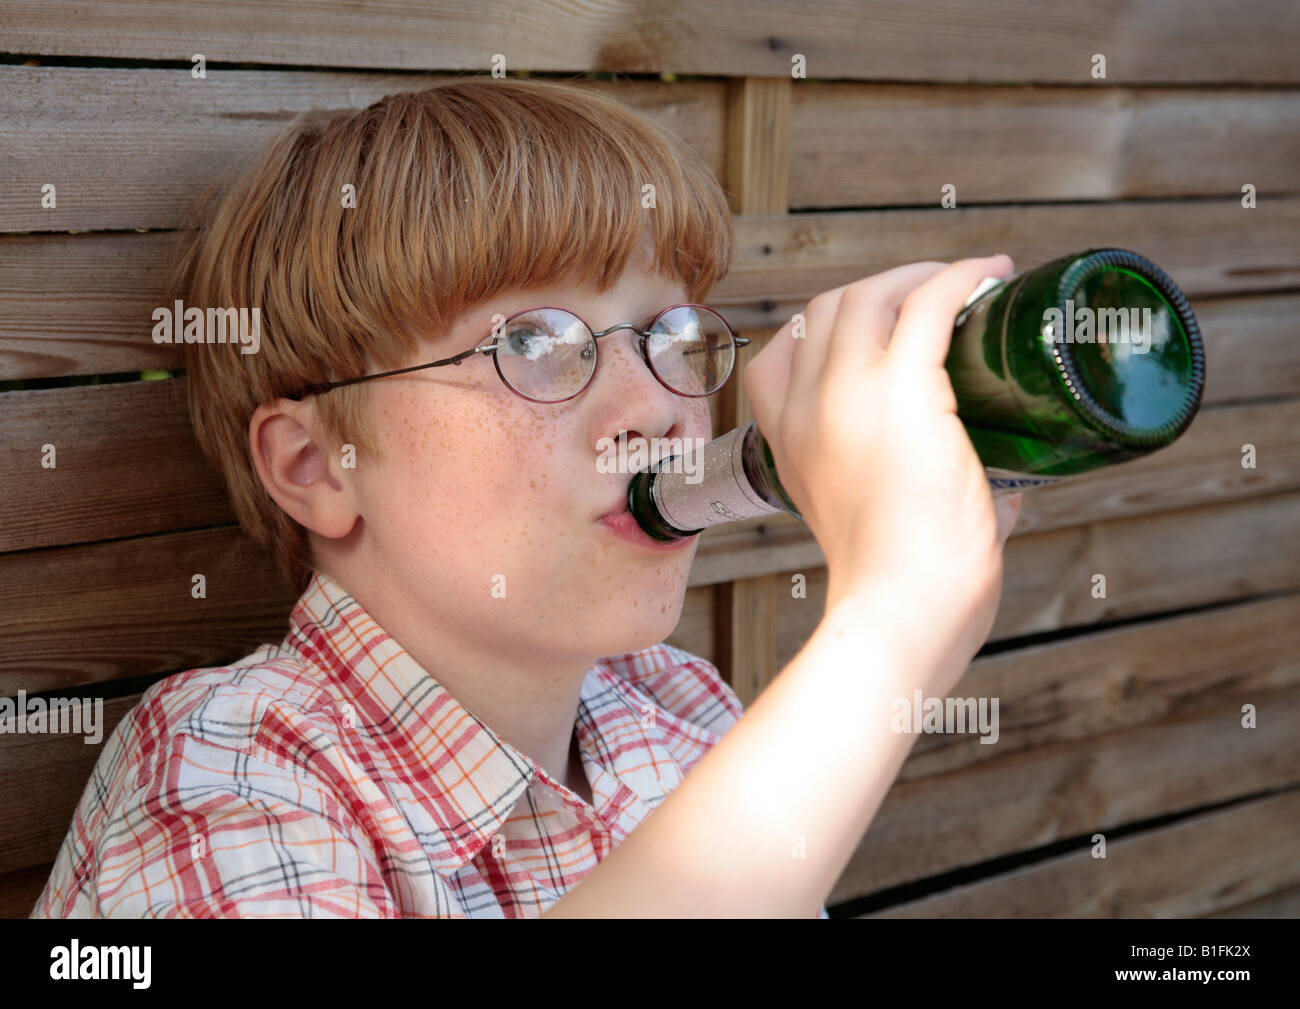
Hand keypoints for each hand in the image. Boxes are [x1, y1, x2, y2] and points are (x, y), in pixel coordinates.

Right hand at [742, 256, 1023, 675]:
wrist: (898, 614)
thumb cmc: (895, 592)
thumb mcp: (871, 529)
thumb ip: (923, 498)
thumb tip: (1009, 483)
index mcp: (786, 443)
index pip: (779, 354)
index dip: (825, 329)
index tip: (877, 331)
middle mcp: (805, 410)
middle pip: (828, 308)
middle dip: (881, 289)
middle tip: (937, 298)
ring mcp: (849, 396)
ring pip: (872, 294)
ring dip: (919, 276)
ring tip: (966, 281)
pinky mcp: (906, 394)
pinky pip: (930, 305)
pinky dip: (962, 278)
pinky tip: (993, 272)